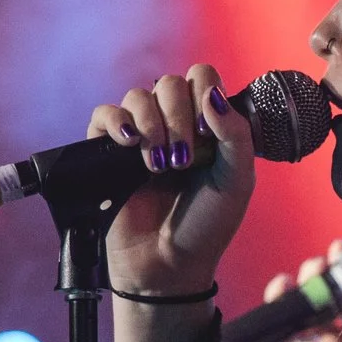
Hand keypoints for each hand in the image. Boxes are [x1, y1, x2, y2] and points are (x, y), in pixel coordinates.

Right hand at [84, 63, 256, 298]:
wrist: (169, 264)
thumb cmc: (208, 224)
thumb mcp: (237, 180)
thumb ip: (235, 133)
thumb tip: (212, 93)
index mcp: (208, 126)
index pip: (202, 77)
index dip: (203, 92)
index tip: (207, 130)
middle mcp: (174, 124)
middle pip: (169, 82)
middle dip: (178, 117)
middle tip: (183, 159)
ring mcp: (141, 136)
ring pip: (137, 96)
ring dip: (152, 126)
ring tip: (160, 167)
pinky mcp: (108, 151)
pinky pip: (104, 115)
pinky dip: (116, 122)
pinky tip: (129, 143)